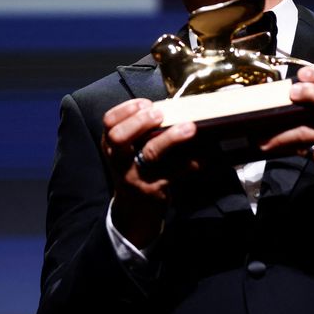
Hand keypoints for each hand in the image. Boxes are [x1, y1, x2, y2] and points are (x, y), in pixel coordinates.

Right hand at [101, 98, 197, 245]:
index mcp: (111, 145)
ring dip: (171, 138)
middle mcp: (119, 160)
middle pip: (120, 136)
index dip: (126, 109)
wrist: (134, 211)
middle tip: (160, 113)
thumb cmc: (136, 169)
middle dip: (141, 121)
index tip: (146, 103)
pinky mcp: (154, 189)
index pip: (109, 122)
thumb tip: (172, 107)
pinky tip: (203, 155)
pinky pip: (176, 172)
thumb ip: (140, 131)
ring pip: (150, 153)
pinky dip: (192, 162)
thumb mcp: (128, 151)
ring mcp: (136, 176)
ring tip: (190, 127)